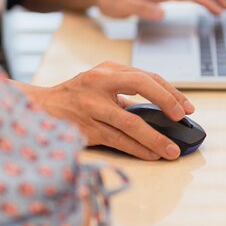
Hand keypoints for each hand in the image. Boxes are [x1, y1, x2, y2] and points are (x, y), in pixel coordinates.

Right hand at [16, 61, 194, 159]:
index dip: (171, 92)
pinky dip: (139, 148)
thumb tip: (162, 113)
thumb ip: (127, 94)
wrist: (38, 109)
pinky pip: (118, 140)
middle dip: (168, 102)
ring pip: (131, 122)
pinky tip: (152, 154)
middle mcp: (100, 82)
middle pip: (142, 86)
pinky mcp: (86, 127)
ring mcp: (92, 106)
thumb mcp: (101, 86)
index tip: (187, 107)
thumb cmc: (76, 98)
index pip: (147, 76)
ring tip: (172, 150)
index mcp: (108, 70)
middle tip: (183, 120)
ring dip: (156, 138)